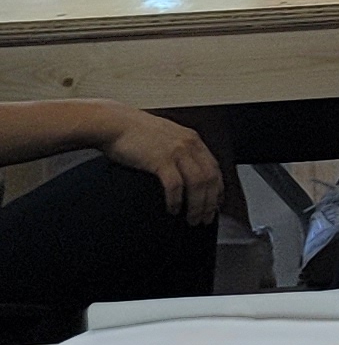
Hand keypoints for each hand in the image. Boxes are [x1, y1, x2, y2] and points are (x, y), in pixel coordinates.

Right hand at [101, 108, 222, 225]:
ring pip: (198, 184)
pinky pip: (175, 185)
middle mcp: (189, 144)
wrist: (114, 124)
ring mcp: (176, 151)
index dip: (218, 189)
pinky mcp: (160, 159)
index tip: (216, 205)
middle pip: (210, 178)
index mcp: (193, 140)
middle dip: (210, 203)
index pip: (215, 168)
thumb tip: (183, 171)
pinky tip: (173, 210)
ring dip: (197, 205)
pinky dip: (176, 201)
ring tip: (192, 220)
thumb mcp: (166, 138)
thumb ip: (178, 151)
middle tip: (205, 219)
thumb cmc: (135, 134)